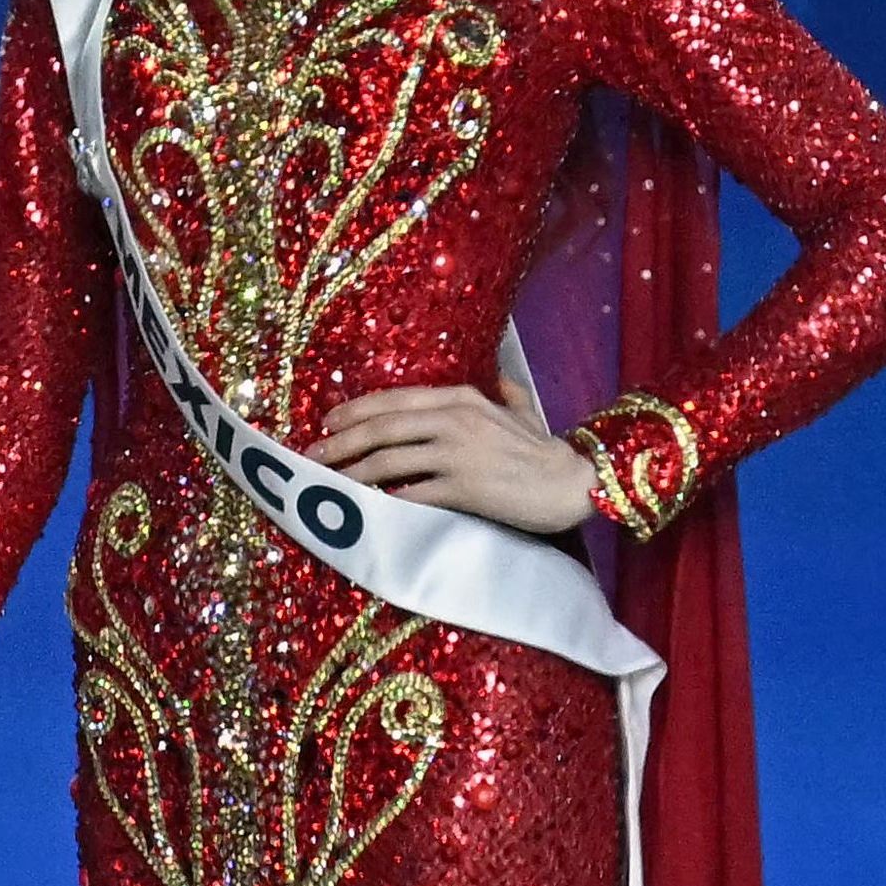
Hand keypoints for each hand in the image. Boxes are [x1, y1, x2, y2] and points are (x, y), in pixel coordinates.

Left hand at [304, 385, 597, 535]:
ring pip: (387, 459)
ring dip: (351, 471)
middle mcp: (454, 419)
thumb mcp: (523, 411)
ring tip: (327, 481)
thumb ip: (506, 394)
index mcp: (461, 398)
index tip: (329, 421)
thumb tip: (500, 379)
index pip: (395, 400)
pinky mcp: (462, 487)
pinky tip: (363, 505)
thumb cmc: (545, 451)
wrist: (573, 483)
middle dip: (340, 441)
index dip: (357, 410)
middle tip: (312, 455)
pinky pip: (409, 492)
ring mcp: (456, 453)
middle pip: (381, 427)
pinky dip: (382, 499)